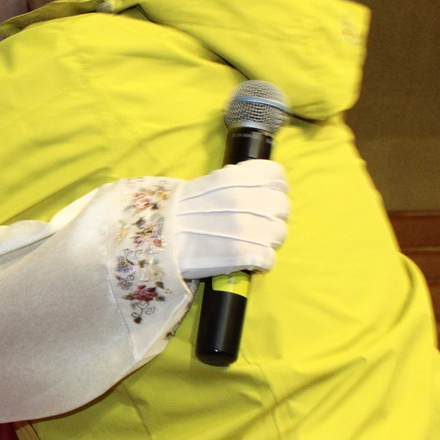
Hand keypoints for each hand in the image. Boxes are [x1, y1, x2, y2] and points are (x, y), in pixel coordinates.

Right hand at [172, 159, 290, 279]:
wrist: (157, 240)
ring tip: (252, 245)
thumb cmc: (178, 213)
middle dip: (274, 217)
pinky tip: (249, 262)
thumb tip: (256, 189)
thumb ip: (236, 184)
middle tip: (259, 226)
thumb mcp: (207, 185)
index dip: (275, 188)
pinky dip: (262, 263)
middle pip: (282, 207)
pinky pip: (269, 259)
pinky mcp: (245, 254)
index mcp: (237, 178)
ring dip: (268, 241)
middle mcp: (247, 199)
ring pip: (279, 234)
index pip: (277, 176)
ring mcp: (248, 228)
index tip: (267, 197)